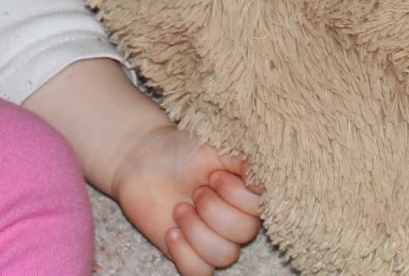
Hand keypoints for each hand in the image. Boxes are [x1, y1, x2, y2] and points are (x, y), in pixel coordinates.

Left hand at [105, 125, 262, 275]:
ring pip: (223, 256)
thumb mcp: (217, 145)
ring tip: (179, 209)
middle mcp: (236, 221)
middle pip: (244, 234)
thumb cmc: (182, 152)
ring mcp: (213, 240)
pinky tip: (171, 232)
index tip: (213, 176)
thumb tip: (264, 179)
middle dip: (213, 209)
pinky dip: (184, 253)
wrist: (144, 162)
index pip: (260, 210)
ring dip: (196, 230)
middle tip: (195, 191)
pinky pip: (200, 272)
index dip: (235, 195)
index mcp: (247, 195)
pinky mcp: (190, 255)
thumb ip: (246, 160)